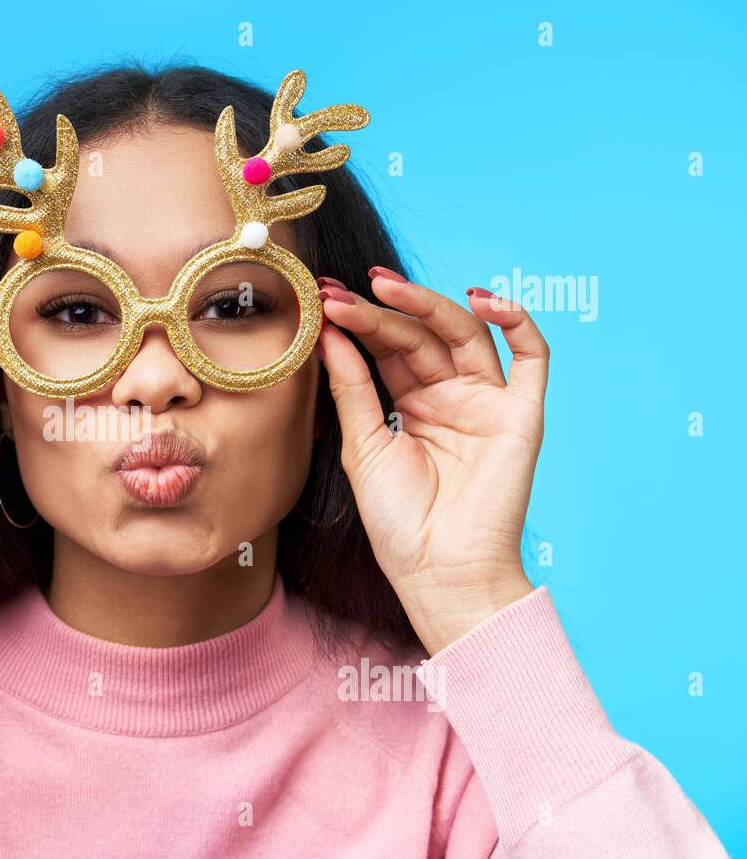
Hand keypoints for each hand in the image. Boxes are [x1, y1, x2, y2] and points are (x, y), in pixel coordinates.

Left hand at [313, 269, 544, 654]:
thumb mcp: (363, 446)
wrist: (439, 571)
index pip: (387, 348)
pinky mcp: (522, 415)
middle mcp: (451, 397)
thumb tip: (328, 332)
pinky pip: (532, 358)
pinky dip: (516, 322)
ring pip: (465, 335)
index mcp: (411, 405)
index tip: (325, 300)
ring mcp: (487, 402)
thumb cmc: (398, 521)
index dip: (359, 323)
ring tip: (386, 287)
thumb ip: (352, 387)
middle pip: (420, 337)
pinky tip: (483, 299)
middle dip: (382, 311)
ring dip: (429, 305)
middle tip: (344, 293)